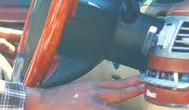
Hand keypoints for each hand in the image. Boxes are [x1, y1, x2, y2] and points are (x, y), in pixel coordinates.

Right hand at [25, 76, 144, 109]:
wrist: (43, 102)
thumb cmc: (57, 98)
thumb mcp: (77, 89)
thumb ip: (91, 92)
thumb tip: (104, 97)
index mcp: (91, 86)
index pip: (115, 84)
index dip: (130, 83)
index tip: (140, 81)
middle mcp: (94, 94)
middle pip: (120, 92)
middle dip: (135, 89)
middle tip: (146, 87)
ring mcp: (93, 104)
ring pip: (116, 104)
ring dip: (127, 98)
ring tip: (139, 94)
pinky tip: (118, 109)